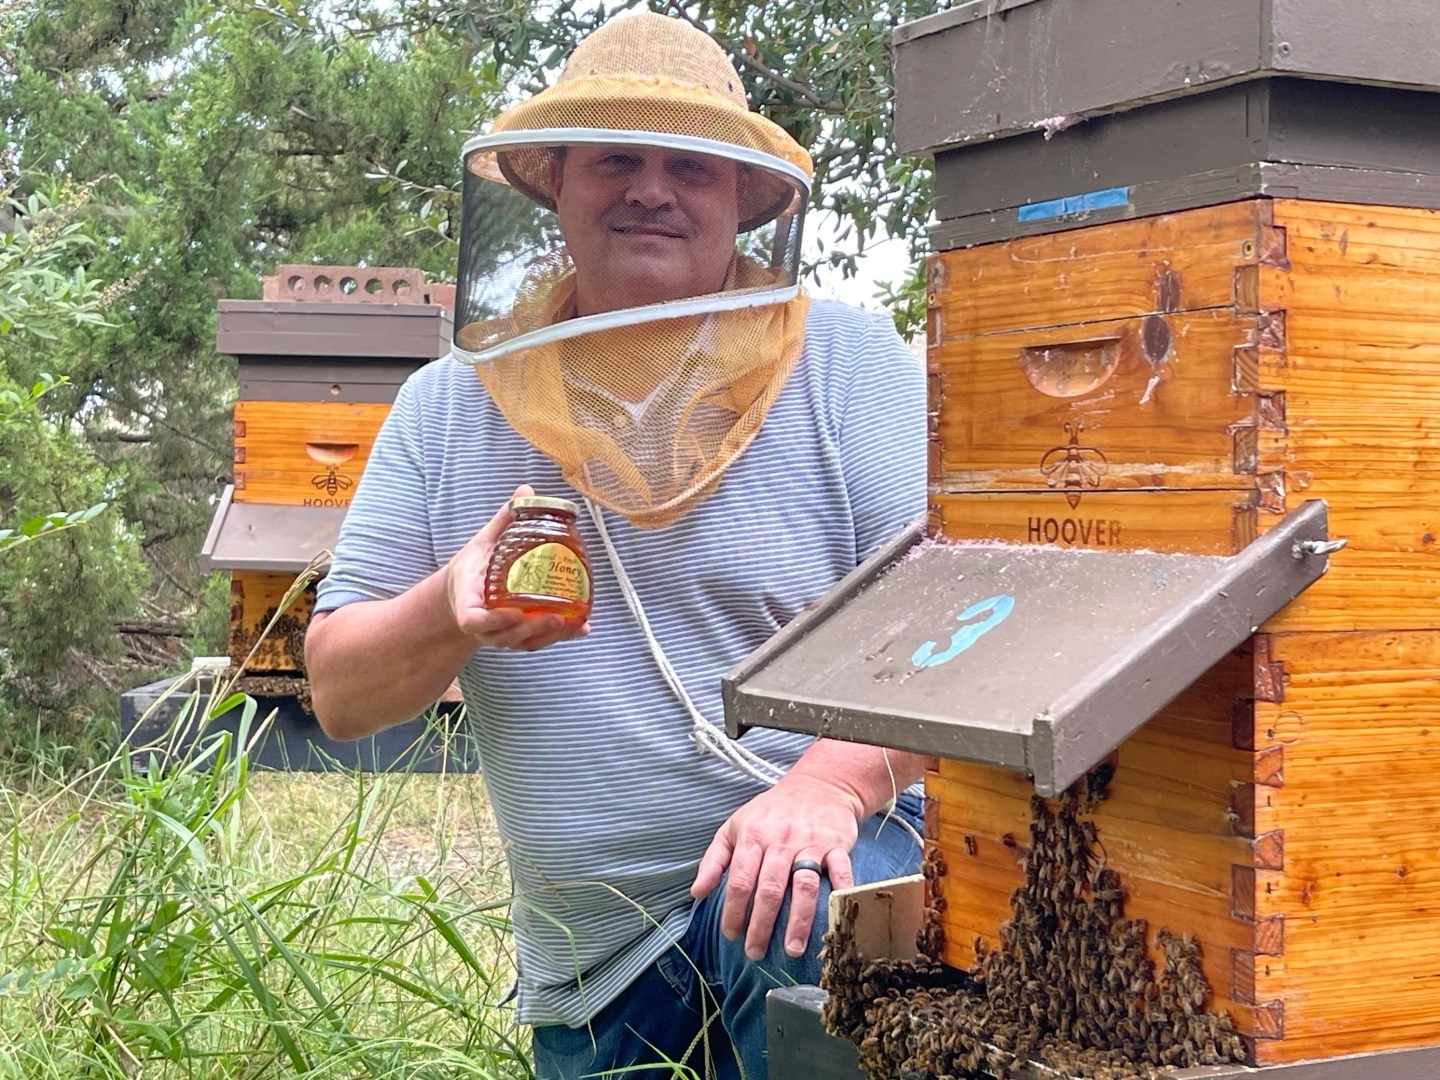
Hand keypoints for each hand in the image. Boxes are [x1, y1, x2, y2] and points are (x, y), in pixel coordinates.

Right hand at [441, 484, 590, 650]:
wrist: (465, 592)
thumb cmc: (475, 567)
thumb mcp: (484, 542)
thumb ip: (505, 520)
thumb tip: (526, 490)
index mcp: (468, 601)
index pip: (473, 620)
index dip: (492, 621)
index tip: (514, 611)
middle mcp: (483, 625)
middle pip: (503, 636)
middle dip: (531, 630)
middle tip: (555, 616)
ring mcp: (499, 634)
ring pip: (522, 643)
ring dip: (548, 637)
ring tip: (572, 623)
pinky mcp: (516, 638)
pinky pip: (536, 643)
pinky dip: (560, 638)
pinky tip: (582, 629)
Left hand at [691, 774, 863, 960]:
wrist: (818, 785)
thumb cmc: (772, 811)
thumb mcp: (734, 826)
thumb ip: (714, 860)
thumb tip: (697, 893)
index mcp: (753, 836)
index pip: (739, 880)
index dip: (733, 910)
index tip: (731, 935)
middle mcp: (781, 841)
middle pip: (769, 889)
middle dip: (760, 925)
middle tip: (755, 952)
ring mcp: (810, 843)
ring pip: (803, 886)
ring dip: (798, 921)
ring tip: (791, 949)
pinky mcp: (836, 845)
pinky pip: (840, 871)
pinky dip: (839, 892)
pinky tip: (836, 917)